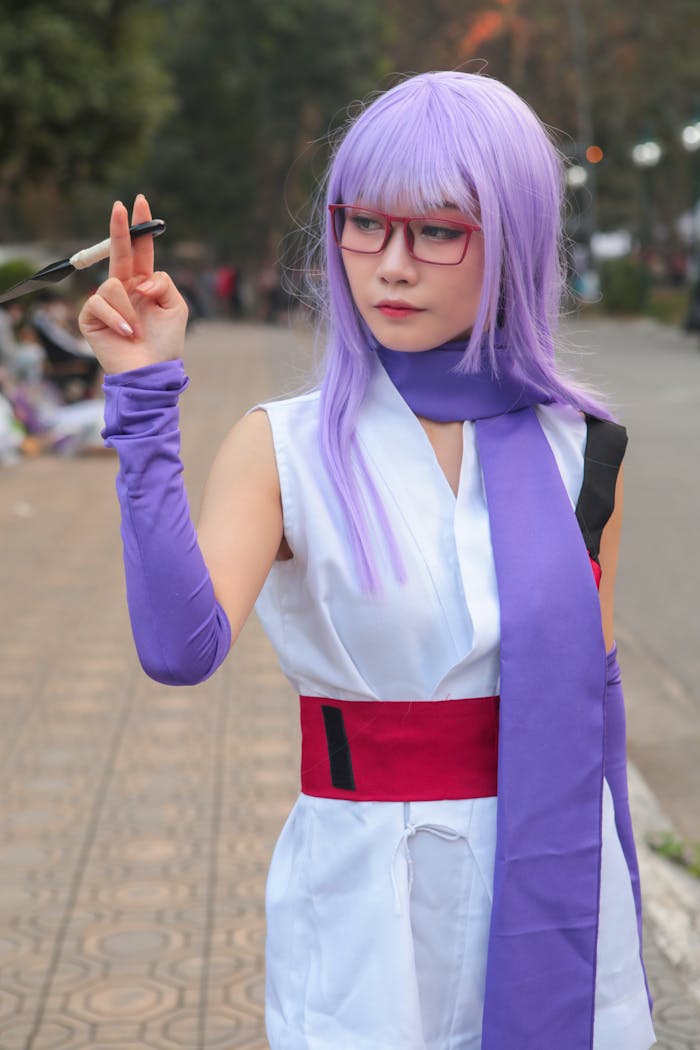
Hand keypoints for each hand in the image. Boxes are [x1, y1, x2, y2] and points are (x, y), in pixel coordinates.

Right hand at [78, 195, 188, 374]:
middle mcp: (124, 289)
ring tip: (137, 330)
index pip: (141, 251)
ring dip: (129, 308)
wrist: (150, 372)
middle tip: (119, 206)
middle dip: (119, 229)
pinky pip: (100, 303)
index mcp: (144, 285)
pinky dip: (117, 319)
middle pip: (119, 253)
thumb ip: (164, 282)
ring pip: (113, 284)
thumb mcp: (177, 307)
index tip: (139, 202)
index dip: (139, 228)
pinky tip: (127, 334)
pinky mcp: (90, 317)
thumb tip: (142, 278)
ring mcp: (105, 302)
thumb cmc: (165, 344)